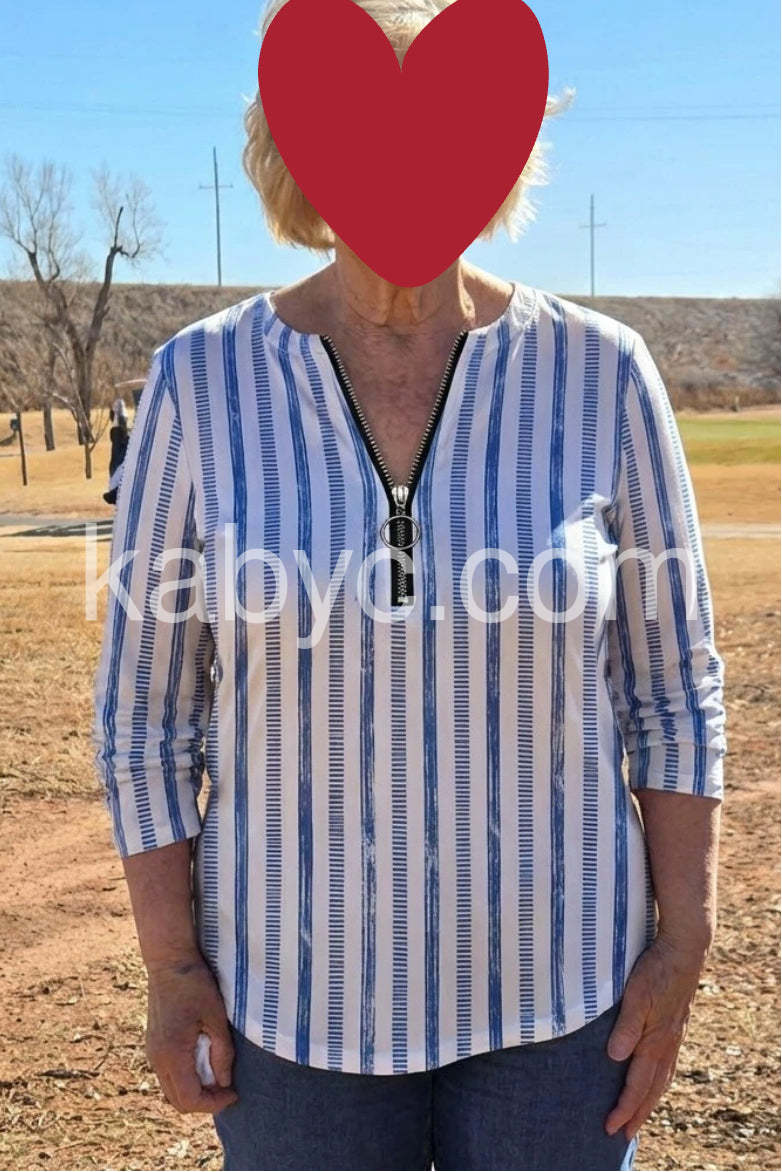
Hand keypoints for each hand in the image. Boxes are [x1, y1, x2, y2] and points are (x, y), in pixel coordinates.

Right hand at [145, 956, 237, 1113]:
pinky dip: (185, 1077)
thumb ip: (221, 1051)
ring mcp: (152, 1051)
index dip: (213, 1103)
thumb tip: (225, 1081)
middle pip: (178, 1101)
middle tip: (227, 1088)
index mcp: (172, 1053)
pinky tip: (202, 1061)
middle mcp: (157, 1058)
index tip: (233, 1093)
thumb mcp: (216, 1016)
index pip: (189, 1099)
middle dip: (204, 1101)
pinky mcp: (153, 1043)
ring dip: (194, 1090)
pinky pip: (167, 1074)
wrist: (168, 961)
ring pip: (171, 1089)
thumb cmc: (195, 984)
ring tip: (217, 1075)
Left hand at [604, 933, 708, 1140]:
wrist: (685, 951)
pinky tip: (655, 1077)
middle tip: (625, 1135)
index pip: (637, 1085)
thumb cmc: (656, 970)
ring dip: (649, 1100)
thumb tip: (615, 1057)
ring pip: (662, 1078)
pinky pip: (668, 1063)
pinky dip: (659, 1079)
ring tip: (639, 1114)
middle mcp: (667, 1044)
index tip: (611, 1127)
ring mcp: (674, 1036)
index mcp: (655, 1042)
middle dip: (637, 1113)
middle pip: (652, 1089)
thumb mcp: (636, 995)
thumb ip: (626, 1027)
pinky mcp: (675, 1025)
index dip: (624, 1108)